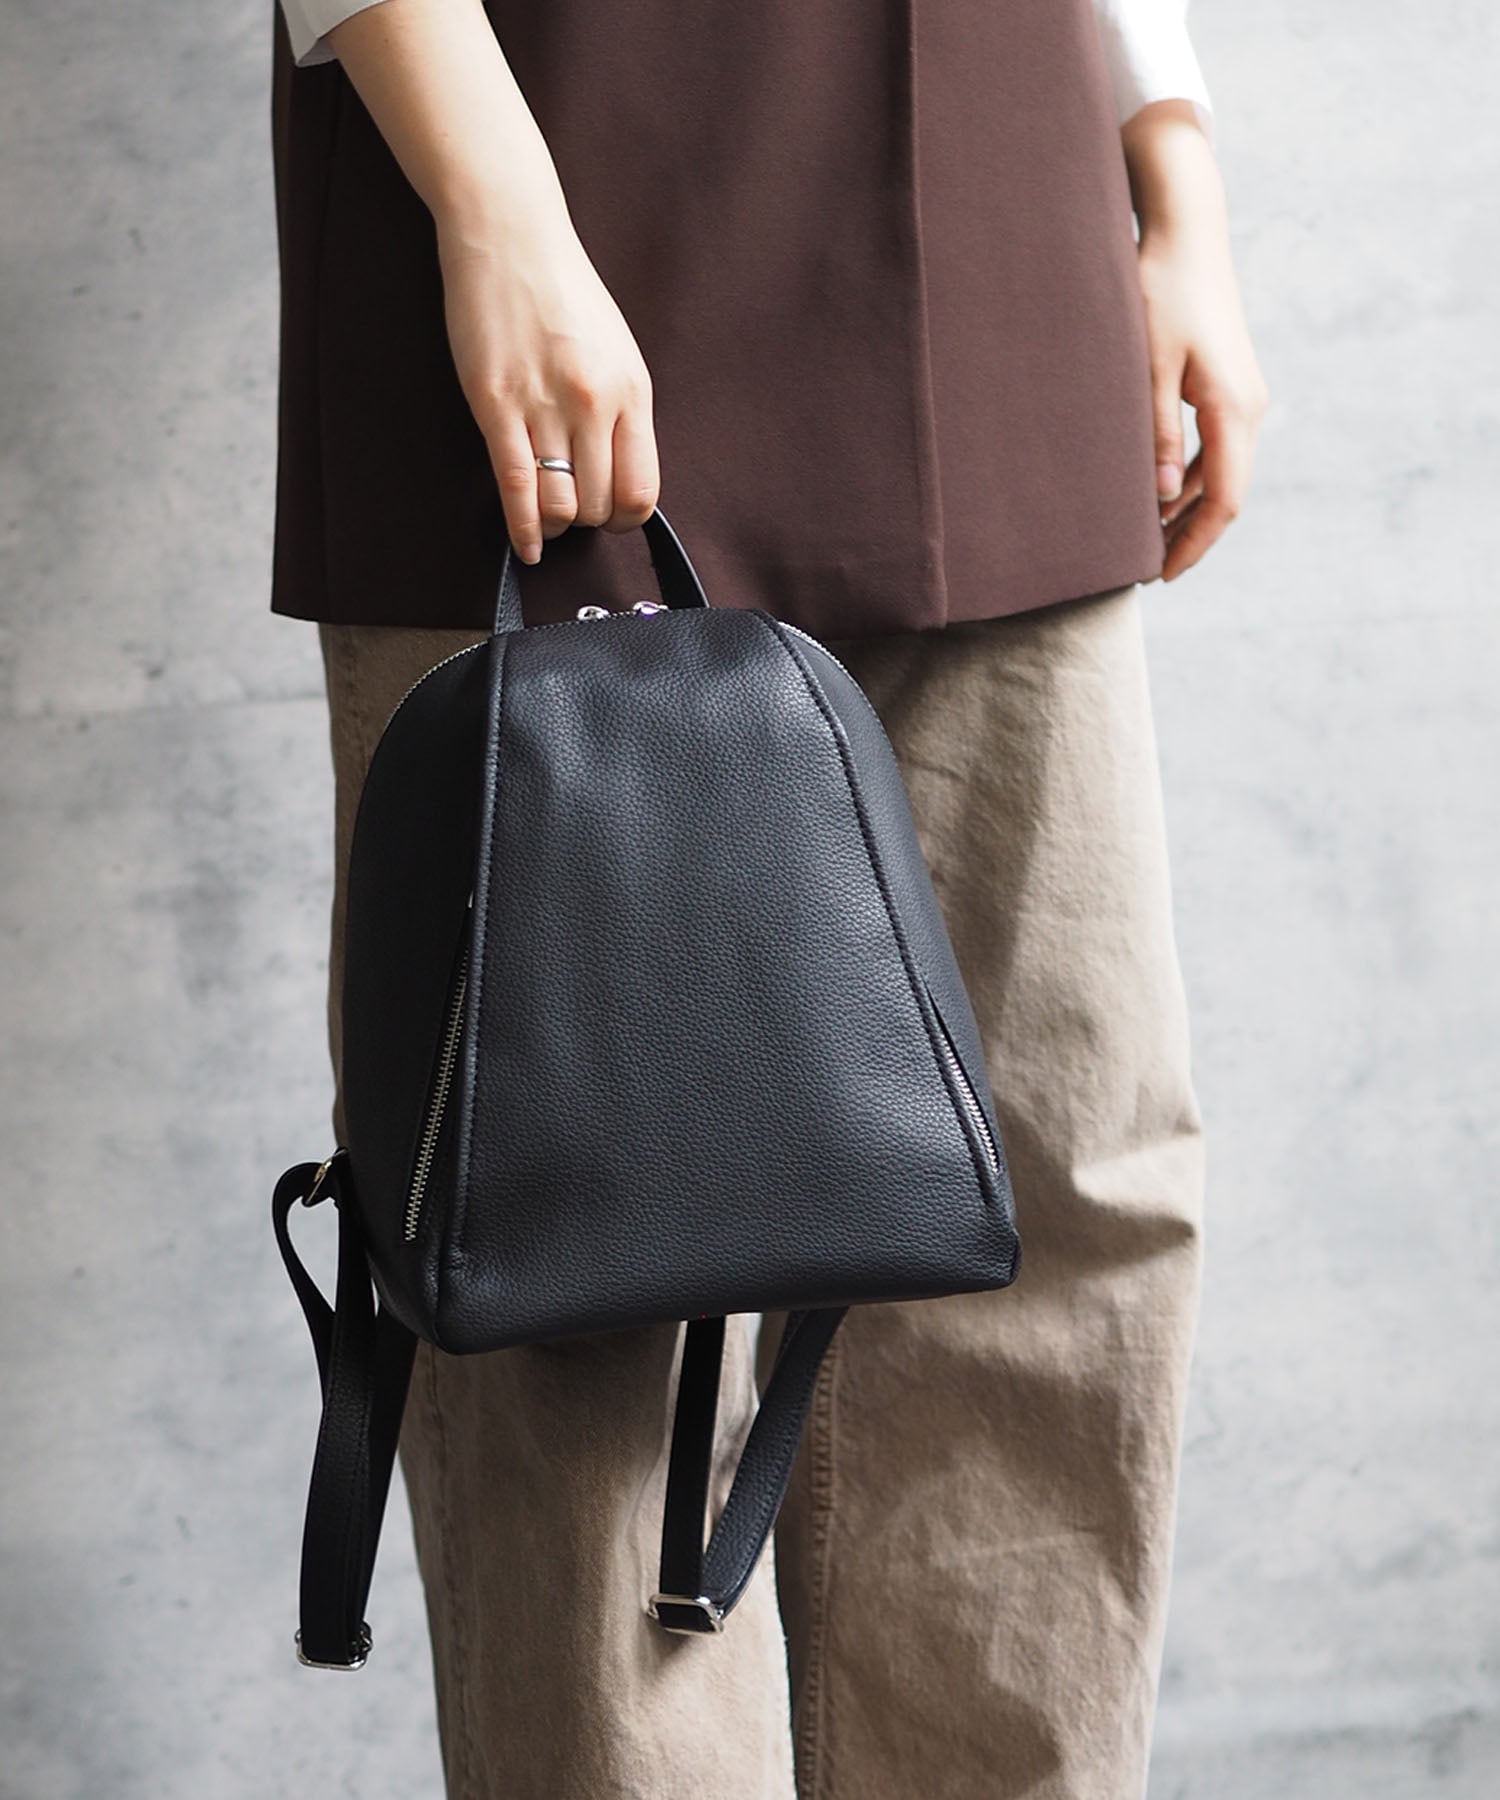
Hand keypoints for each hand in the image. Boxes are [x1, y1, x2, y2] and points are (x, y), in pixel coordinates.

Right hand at [435, 207, 660, 563]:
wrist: (511, 236)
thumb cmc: (563, 291)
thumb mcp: (617, 351)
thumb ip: (622, 410)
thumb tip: (619, 470)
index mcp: (632, 391)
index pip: (642, 488)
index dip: (625, 517)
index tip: (610, 517)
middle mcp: (595, 403)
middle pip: (598, 503)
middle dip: (585, 520)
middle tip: (571, 511)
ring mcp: (545, 405)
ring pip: (560, 504)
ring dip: (554, 524)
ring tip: (546, 518)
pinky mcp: (497, 405)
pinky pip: (516, 487)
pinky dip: (523, 529)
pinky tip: (526, 547)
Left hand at [1122, 102, 1269, 580]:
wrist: (1186, 231)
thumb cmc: (1159, 291)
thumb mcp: (1147, 367)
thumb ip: (1155, 434)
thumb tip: (1164, 498)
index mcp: (1234, 409)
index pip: (1225, 501)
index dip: (1194, 544)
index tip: (1161, 575)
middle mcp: (1250, 408)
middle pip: (1227, 494)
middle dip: (1189, 536)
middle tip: (1146, 570)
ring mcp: (1243, 397)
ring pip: (1222, 473)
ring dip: (1187, 509)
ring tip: (1145, 540)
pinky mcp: (1229, 385)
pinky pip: (1216, 448)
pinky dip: (1190, 478)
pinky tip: (1157, 496)